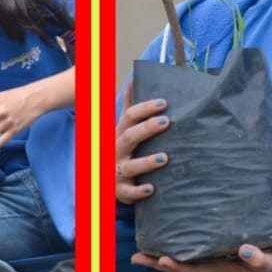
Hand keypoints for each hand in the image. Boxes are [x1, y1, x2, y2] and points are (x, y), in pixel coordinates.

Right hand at [114, 85, 168, 204]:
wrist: (103, 181)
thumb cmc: (121, 149)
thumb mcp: (122, 128)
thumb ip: (128, 106)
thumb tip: (133, 79)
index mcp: (120, 133)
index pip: (129, 116)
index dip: (145, 108)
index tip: (164, 103)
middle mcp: (117, 149)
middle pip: (130, 136)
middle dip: (147, 128)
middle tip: (167, 121)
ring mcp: (118, 170)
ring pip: (131, 166)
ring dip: (147, 161)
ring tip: (165, 158)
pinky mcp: (121, 191)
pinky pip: (129, 192)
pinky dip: (139, 190)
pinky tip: (152, 188)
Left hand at [132, 242, 271, 271]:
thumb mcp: (269, 261)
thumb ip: (258, 258)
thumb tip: (244, 250)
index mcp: (221, 269)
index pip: (194, 269)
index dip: (177, 266)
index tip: (160, 260)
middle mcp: (212, 267)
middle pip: (180, 267)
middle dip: (158, 263)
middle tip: (136, 257)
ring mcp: (211, 262)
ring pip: (182, 261)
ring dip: (160, 257)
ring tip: (140, 251)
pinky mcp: (214, 254)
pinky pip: (190, 253)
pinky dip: (174, 248)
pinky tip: (164, 239)